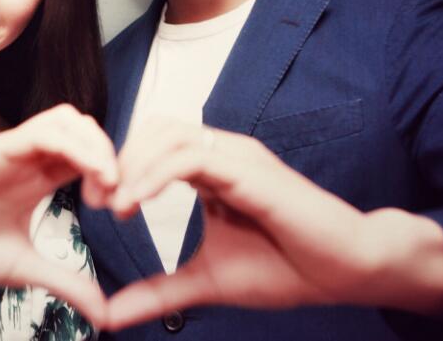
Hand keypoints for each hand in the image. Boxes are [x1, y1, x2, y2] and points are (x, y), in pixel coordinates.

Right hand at [0, 104, 116, 327]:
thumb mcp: (25, 270)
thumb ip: (66, 283)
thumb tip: (105, 314)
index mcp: (37, 179)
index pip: (86, 156)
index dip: (111, 172)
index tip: (119, 208)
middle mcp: (27, 158)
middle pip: (83, 130)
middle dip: (109, 153)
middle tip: (116, 193)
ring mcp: (11, 150)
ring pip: (66, 120)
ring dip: (95, 144)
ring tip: (106, 181)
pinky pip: (41, 131)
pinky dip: (73, 145)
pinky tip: (89, 174)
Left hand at [105, 119, 442, 329]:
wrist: (346, 271)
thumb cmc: (287, 268)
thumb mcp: (206, 282)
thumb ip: (159, 292)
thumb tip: (109, 314)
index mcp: (211, 169)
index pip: (152, 146)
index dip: (120, 168)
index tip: (96, 205)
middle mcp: (221, 151)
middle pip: (153, 129)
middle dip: (118, 160)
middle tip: (96, 202)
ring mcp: (236, 155)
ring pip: (168, 134)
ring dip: (132, 165)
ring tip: (113, 206)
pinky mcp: (249, 168)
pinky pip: (191, 156)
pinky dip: (155, 175)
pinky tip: (135, 204)